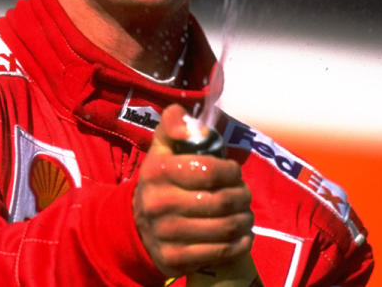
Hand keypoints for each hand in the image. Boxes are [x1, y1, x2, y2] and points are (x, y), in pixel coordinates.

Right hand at [133, 104, 253, 276]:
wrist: (137, 225)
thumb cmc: (161, 180)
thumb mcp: (161, 147)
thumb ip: (173, 122)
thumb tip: (190, 123)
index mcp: (157, 172)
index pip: (210, 170)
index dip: (231, 171)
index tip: (234, 172)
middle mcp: (158, 203)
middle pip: (221, 201)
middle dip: (242, 196)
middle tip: (244, 195)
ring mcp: (165, 234)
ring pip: (225, 228)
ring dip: (244, 220)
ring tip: (245, 214)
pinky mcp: (174, 258)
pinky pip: (220, 252)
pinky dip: (240, 243)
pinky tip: (241, 235)